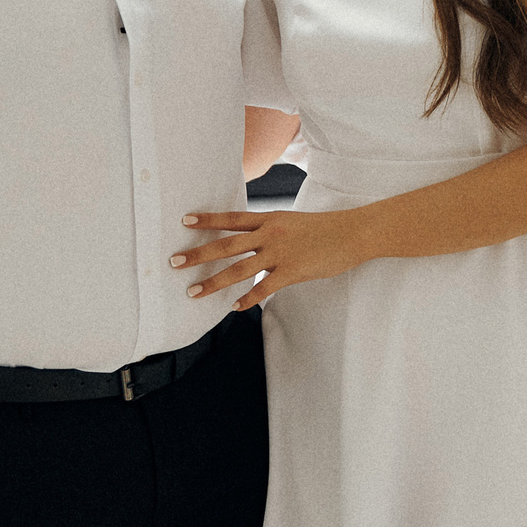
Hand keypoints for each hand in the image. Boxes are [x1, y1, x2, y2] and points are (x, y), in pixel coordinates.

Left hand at [173, 208, 368, 310]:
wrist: (353, 232)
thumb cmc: (324, 227)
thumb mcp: (292, 221)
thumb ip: (269, 229)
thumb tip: (250, 238)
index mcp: (269, 218)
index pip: (231, 218)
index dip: (207, 220)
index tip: (184, 220)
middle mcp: (269, 234)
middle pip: (226, 244)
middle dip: (198, 254)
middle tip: (174, 261)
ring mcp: (280, 253)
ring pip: (239, 269)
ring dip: (213, 282)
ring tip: (193, 292)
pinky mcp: (292, 271)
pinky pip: (264, 288)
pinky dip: (248, 299)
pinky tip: (233, 308)